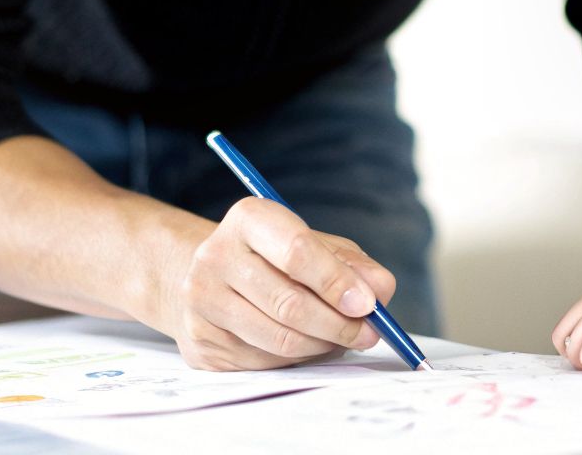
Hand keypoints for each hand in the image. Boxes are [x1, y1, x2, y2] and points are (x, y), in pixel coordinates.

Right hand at [157, 197, 396, 370]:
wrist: (209, 277)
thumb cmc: (276, 258)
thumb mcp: (319, 246)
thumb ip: (354, 266)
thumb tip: (380, 292)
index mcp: (249, 219)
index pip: (296, 252)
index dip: (336, 282)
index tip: (368, 305)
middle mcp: (216, 256)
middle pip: (288, 302)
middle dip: (338, 324)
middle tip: (368, 333)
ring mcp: (202, 302)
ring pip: (278, 339)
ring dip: (321, 345)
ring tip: (340, 339)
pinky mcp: (201, 343)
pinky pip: (264, 362)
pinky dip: (297, 359)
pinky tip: (306, 345)